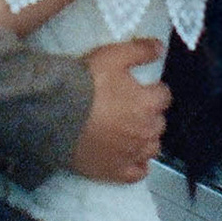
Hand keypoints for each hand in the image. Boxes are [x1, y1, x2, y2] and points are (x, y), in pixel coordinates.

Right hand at [69, 38, 168, 183]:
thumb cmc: (86, 83)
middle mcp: (146, 131)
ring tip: (130, 131)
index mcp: (149, 103)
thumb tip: (161, 48)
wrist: (57, 115)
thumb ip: (140, 51)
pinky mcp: (117, 172)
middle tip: (130, 107)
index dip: (153, 90)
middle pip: (159, 122)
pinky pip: (138, 173)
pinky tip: (129, 156)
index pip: (164, 96)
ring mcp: (133, 154)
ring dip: (146, 138)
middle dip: (149, 114)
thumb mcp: (113, 56)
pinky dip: (137, 164)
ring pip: (152, 148)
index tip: (141, 88)